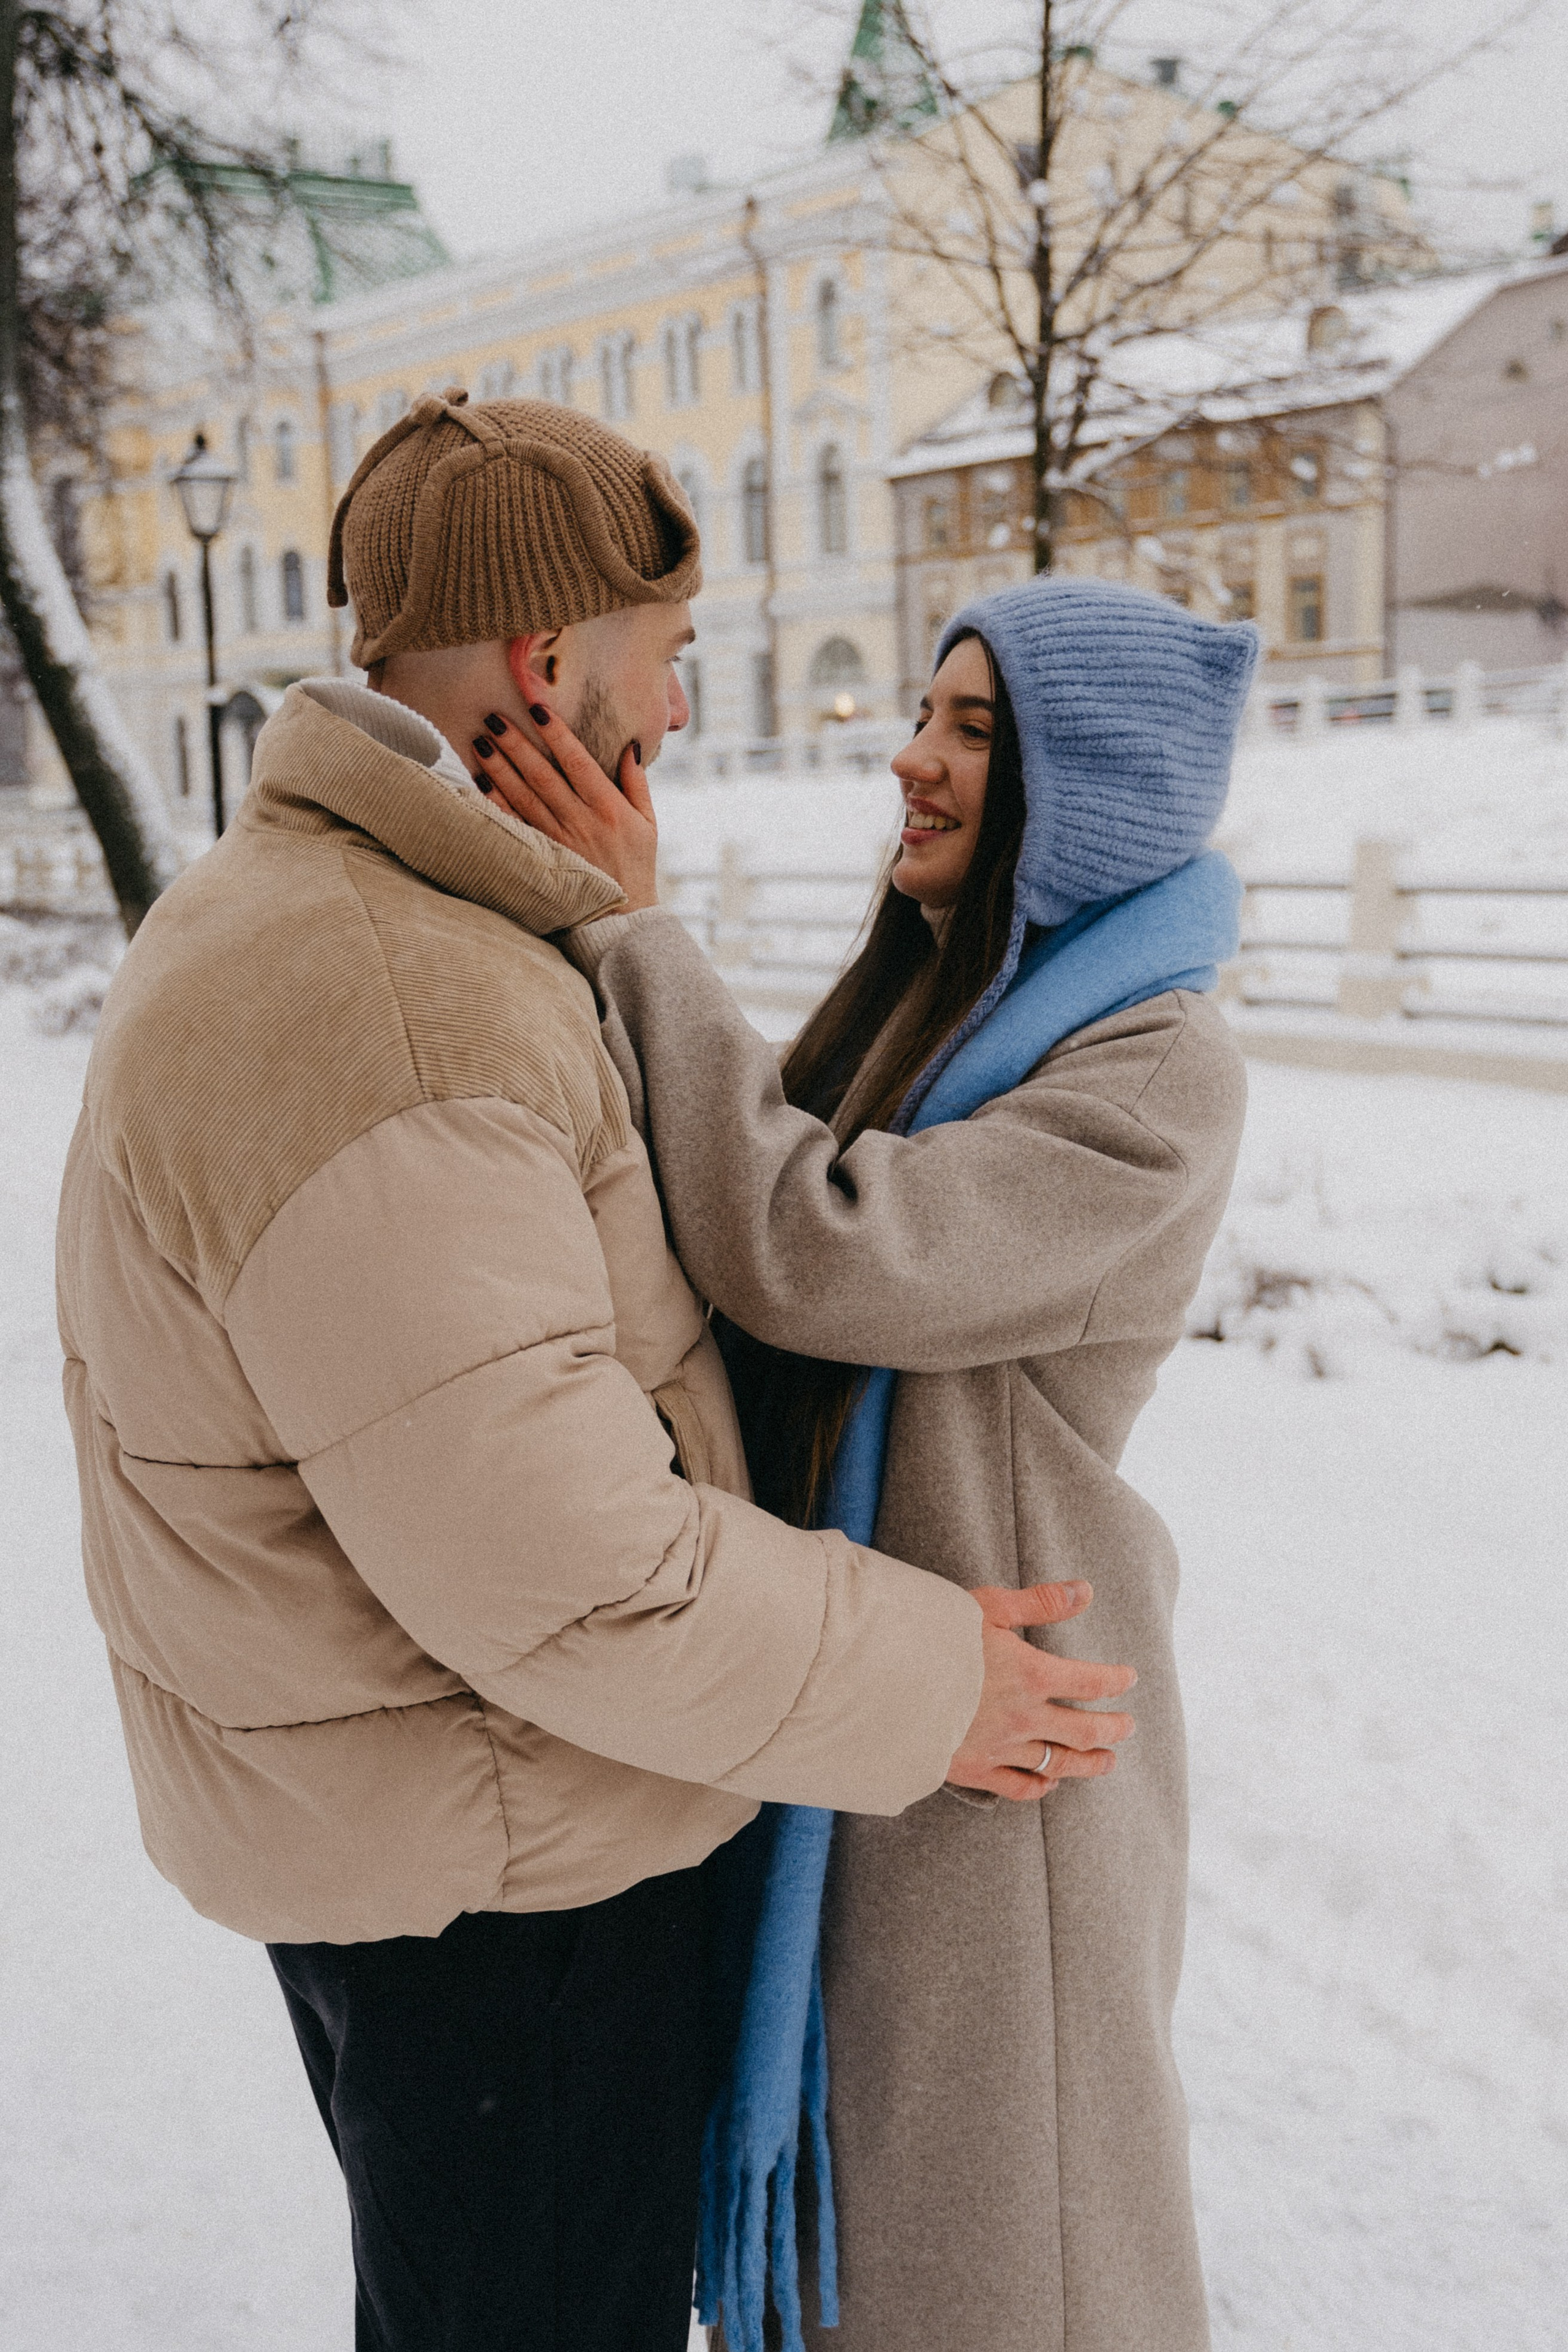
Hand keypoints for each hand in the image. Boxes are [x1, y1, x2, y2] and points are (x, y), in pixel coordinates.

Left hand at [470, 706, 659, 911]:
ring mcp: (558, 840)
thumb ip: (637, 783)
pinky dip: (496, 805)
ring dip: (500, 769)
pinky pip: (516, 826)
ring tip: (481, 742)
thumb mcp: (648, 823)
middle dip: (517, 744)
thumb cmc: (637, 865)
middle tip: (494, 718)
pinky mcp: (543, 857)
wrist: (622, 917)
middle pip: (542, 776)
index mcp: (608, 808)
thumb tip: (629, 746)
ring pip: (523, 797)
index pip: (577, 762)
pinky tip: (481, 784)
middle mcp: (580, 821)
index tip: (537, 709)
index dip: (556, 734)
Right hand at [947, 1581, 1135, 1801]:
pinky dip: (1040, 1786)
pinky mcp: (975, 1770)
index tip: (1129, 1678)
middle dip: (1113, 1728)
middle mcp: (1024, 1717)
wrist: (881, 1685)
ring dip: (1089, 1762)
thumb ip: (1038, 1603)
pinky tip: (1049, 1783)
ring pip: (1059, 1763)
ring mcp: (1001, 1748)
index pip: (1090, 1682)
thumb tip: (1084, 1591)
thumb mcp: (986, 1608)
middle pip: (1084, 1730)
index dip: (1115, 1680)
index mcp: (1031, 1674)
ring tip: (1108, 1761)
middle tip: (1129, 1726)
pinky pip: (1019, 1786)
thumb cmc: (932, 1638)